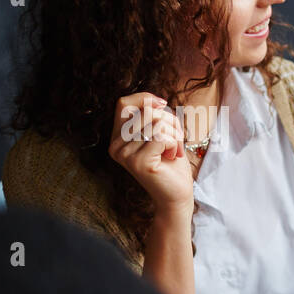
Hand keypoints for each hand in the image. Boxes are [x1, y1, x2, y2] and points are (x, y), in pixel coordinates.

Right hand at [108, 92, 193, 211]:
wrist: (177, 195)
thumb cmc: (171, 164)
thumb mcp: (162, 134)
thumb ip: (154, 117)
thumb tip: (157, 102)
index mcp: (117, 137)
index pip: (123, 104)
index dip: (144, 98)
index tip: (163, 104)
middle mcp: (116, 146)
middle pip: (146, 112)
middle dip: (170, 121)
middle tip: (177, 140)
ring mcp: (125, 155)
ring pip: (156, 123)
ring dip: (175, 134)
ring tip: (175, 150)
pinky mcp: (138, 162)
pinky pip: (162, 137)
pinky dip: (175, 143)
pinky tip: (173, 156)